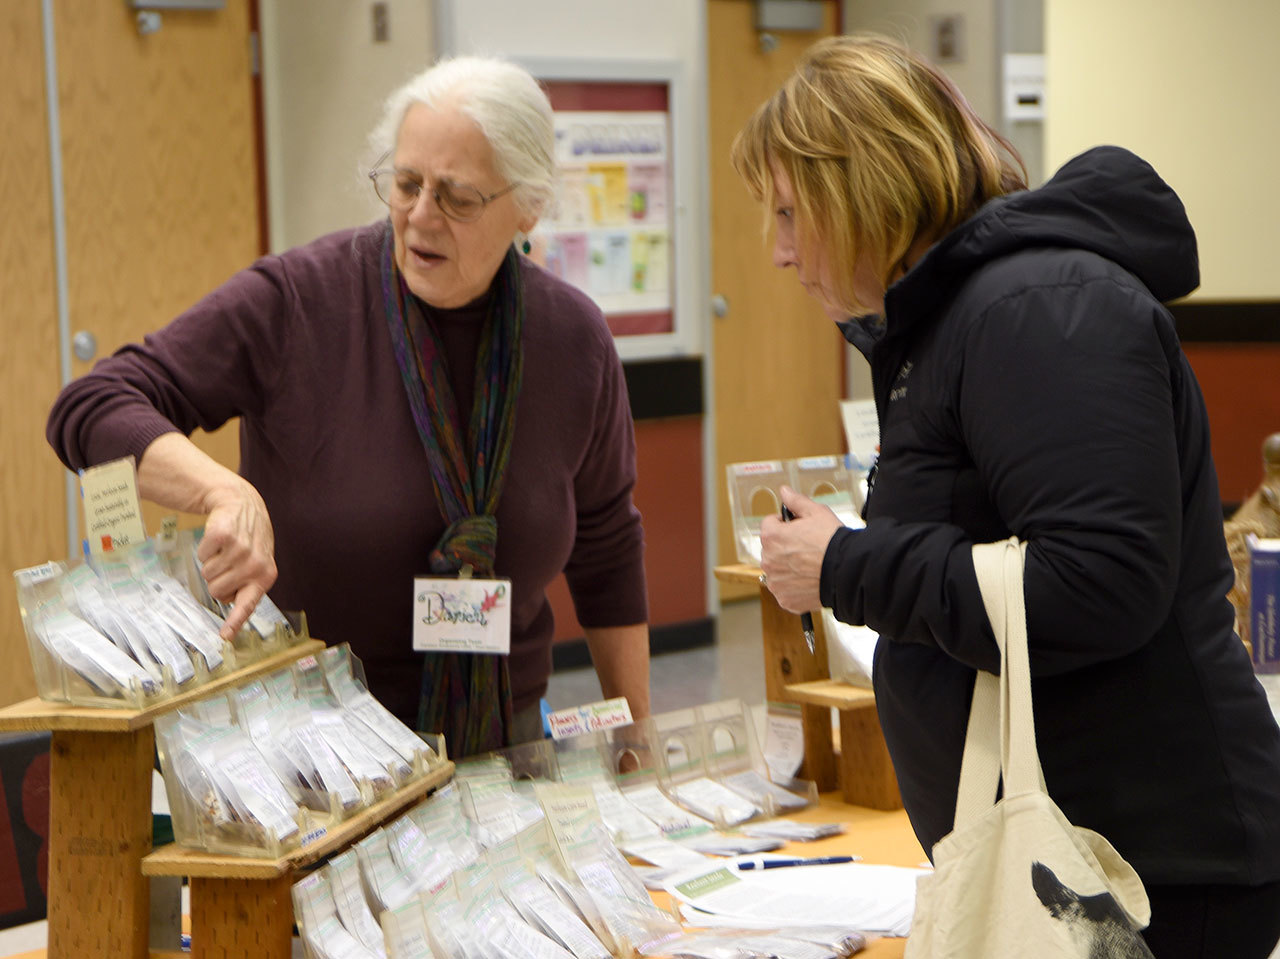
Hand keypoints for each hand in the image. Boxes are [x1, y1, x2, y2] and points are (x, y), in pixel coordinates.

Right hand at [197, 479, 276, 640]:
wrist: (243, 503)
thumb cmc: (249, 539)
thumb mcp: (257, 563)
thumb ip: (248, 585)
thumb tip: (231, 605)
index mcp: (265, 576)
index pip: (247, 605)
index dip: (235, 622)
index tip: (225, 637)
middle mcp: (255, 565)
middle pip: (216, 592)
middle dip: (217, 579)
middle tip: (228, 562)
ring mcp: (239, 550)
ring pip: (207, 575)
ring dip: (211, 563)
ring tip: (226, 549)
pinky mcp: (223, 536)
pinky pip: (202, 556)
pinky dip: (205, 549)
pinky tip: (218, 539)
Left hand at [759, 485, 841, 613]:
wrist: (847, 571)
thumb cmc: (833, 542)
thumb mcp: (816, 512)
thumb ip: (796, 501)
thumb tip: (784, 492)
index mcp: (771, 537)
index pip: (769, 524)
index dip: (785, 523)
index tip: (798, 528)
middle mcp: (768, 561)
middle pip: (772, 548)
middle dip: (785, 546)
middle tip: (807, 547)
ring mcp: (775, 582)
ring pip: (777, 570)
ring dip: (788, 566)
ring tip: (809, 565)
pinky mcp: (785, 599)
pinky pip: (785, 589)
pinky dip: (794, 586)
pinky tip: (809, 580)